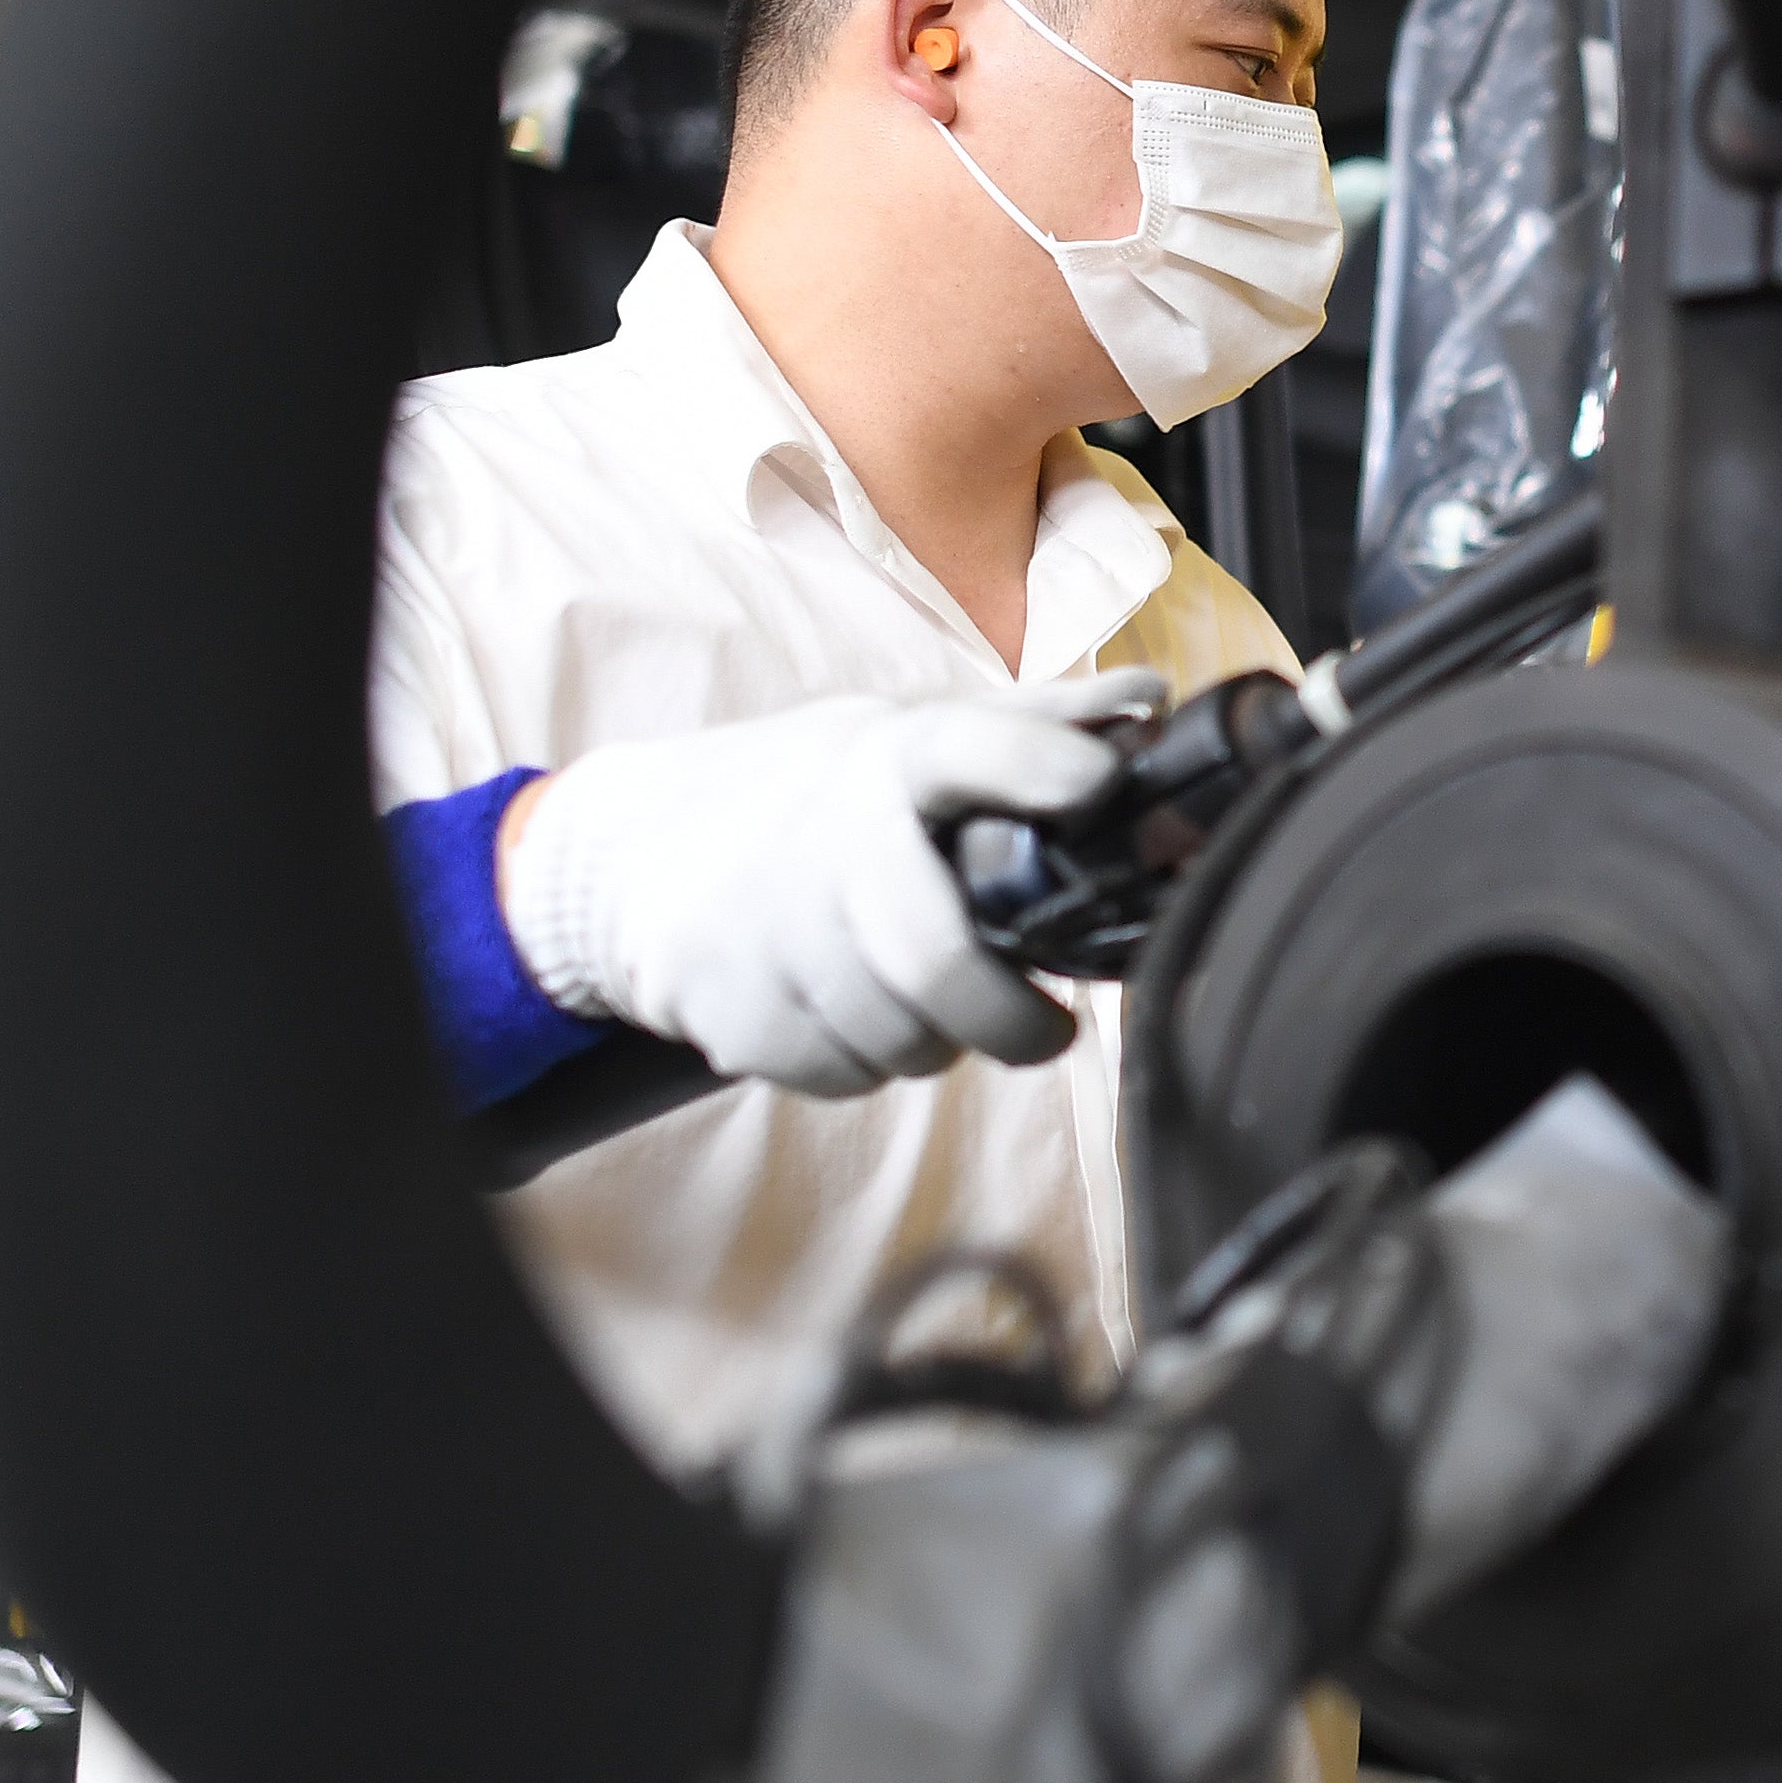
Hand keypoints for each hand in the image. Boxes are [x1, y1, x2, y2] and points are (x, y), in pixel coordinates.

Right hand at [500, 674, 1161, 1096]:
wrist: (630, 854)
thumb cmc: (808, 794)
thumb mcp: (907, 739)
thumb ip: (1031, 731)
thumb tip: (1151, 707)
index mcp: (890, 756)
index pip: (975, 747)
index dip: (1046, 769)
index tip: (1100, 792)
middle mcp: (828, 837)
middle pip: (938, 962)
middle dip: (1008, 1018)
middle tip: (1045, 1030)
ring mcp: (769, 931)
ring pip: (900, 1038)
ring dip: (933, 1039)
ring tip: (924, 1001)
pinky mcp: (731, 1011)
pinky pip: (843, 1075)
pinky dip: (865, 1062)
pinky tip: (852, 1014)